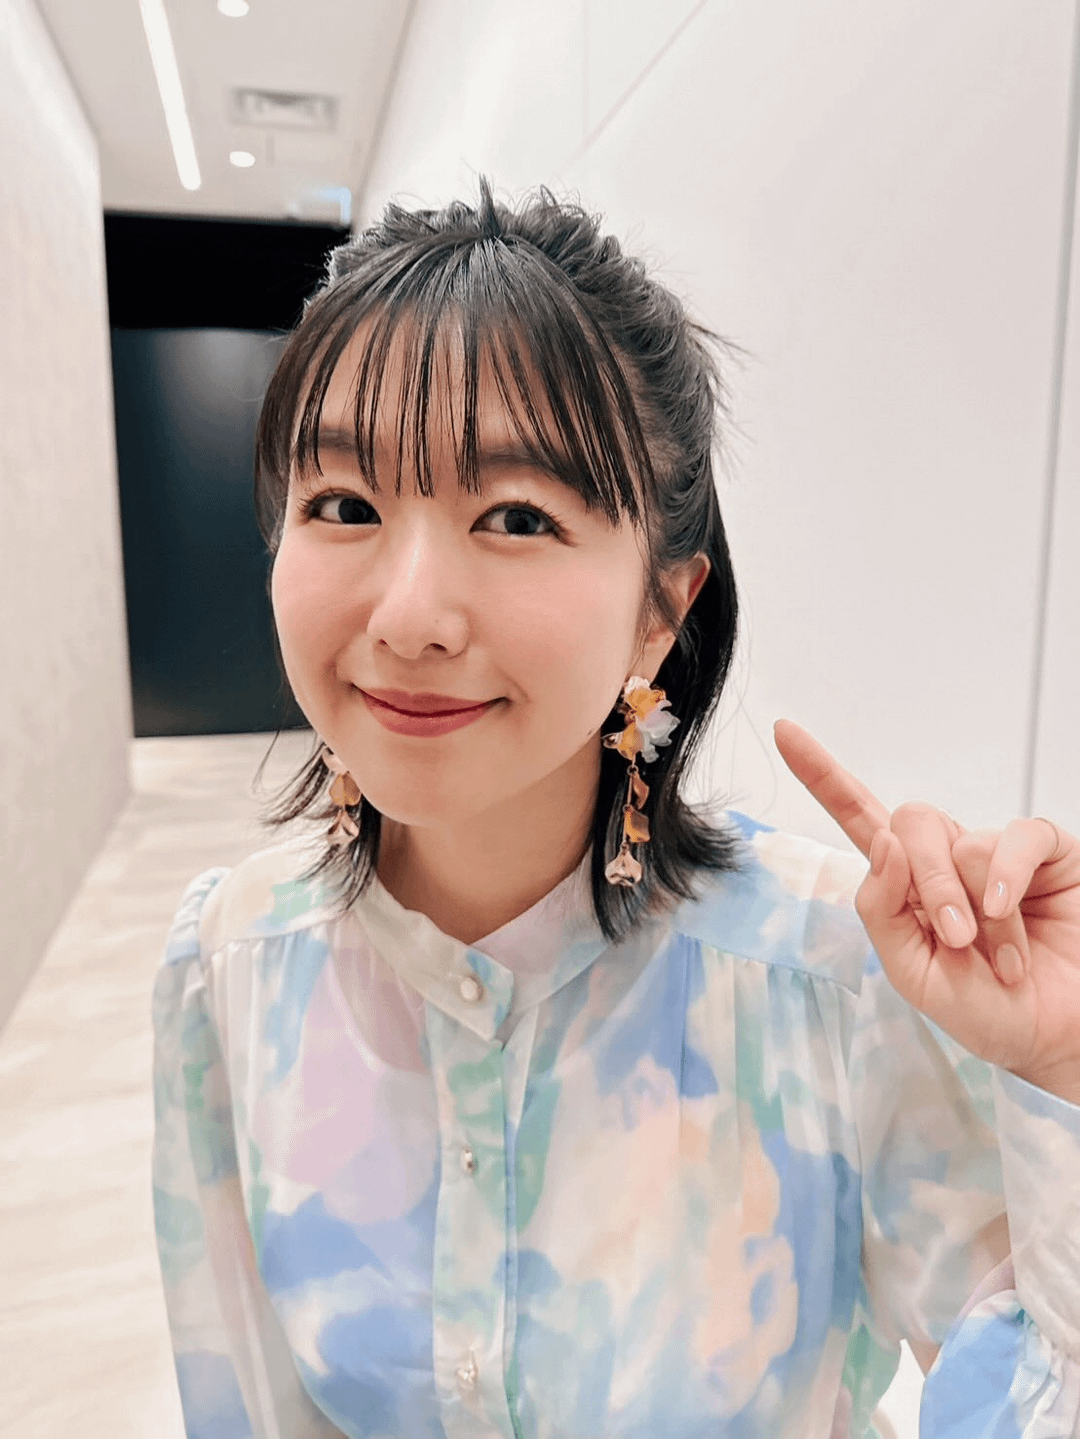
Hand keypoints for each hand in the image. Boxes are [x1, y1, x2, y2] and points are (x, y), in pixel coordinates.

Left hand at [774, 718, 1079, 1099]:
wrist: (1055, 1035)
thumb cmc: (988, 1010)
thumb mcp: (912, 973)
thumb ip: (881, 911)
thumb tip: (882, 843)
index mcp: (905, 886)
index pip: (859, 818)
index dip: (822, 775)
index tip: (784, 733)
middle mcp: (947, 858)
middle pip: (909, 824)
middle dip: (926, 882)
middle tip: (955, 936)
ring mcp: (995, 852)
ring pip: (963, 843)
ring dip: (977, 909)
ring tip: (1000, 957)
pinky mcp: (1045, 852)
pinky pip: (1018, 837)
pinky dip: (1009, 877)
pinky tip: (1009, 912)